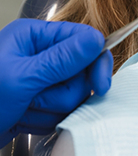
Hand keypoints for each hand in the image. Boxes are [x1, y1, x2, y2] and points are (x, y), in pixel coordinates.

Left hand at [0, 19, 112, 147]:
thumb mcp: (20, 78)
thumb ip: (61, 59)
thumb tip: (95, 40)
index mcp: (34, 36)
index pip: (83, 39)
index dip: (95, 61)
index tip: (100, 82)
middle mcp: (39, 54)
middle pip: (81, 70)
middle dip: (64, 90)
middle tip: (41, 98)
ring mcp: (39, 79)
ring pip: (73, 93)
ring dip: (51, 107)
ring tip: (25, 109)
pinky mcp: (38, 100)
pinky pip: (61, 110)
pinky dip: (44, 119)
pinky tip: (23, 118)